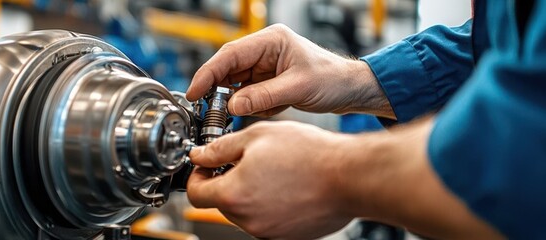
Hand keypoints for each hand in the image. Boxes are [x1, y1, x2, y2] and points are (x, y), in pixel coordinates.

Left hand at [186, 119, 504, 238]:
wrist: (351, 176)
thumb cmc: (310, 154)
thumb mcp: (257, 136)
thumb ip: (220, 148)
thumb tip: (200, 155)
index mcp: (233, 194)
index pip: (195, 193)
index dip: (197, 175)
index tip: (207, 165)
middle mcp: (247, 219)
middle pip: (221, 202)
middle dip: (226, 180)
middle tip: (245, 159)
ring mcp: (268, 231)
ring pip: (245, 210)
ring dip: (249, 190)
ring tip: (273, 168)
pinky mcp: (287, 235)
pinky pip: (267, 218)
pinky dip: (270, 202)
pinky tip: (287, 183)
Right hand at [187, 24, 393, 118]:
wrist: (350, 91)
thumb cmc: (332, 80)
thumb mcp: (298, 88)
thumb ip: (263, 97)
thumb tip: (233, 105)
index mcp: (270, 41)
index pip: (230, 55)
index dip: (208, 73)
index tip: (194, 92)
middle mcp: (263, 51)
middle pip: (226, 69)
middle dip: (217, 90)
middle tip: (208, 110)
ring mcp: (263, 67)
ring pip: (233, 84)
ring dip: (234, 101)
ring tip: (241, 114)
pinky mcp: (265, 82)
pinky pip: (245, 96)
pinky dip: (248, 107)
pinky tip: (267, 110)